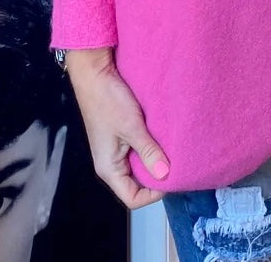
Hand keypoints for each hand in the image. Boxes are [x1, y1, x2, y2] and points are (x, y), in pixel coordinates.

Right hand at [66, 49, 169, 208]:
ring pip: (139, 165)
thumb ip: (148, 151)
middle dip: (157, 175)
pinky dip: (150, 145)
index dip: (154, 194)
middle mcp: (111, 163)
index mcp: (108, 168)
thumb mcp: (131, 127)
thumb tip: (166, 175)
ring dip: (154, 158)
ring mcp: (115, 149)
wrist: (94, 72)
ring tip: (171, 148)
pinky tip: (162, 136)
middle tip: (176, 162)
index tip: (172, 176)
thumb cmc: (108, 100)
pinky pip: (138, 149)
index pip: (133, 198)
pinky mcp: (120, 135)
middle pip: (137, 183)